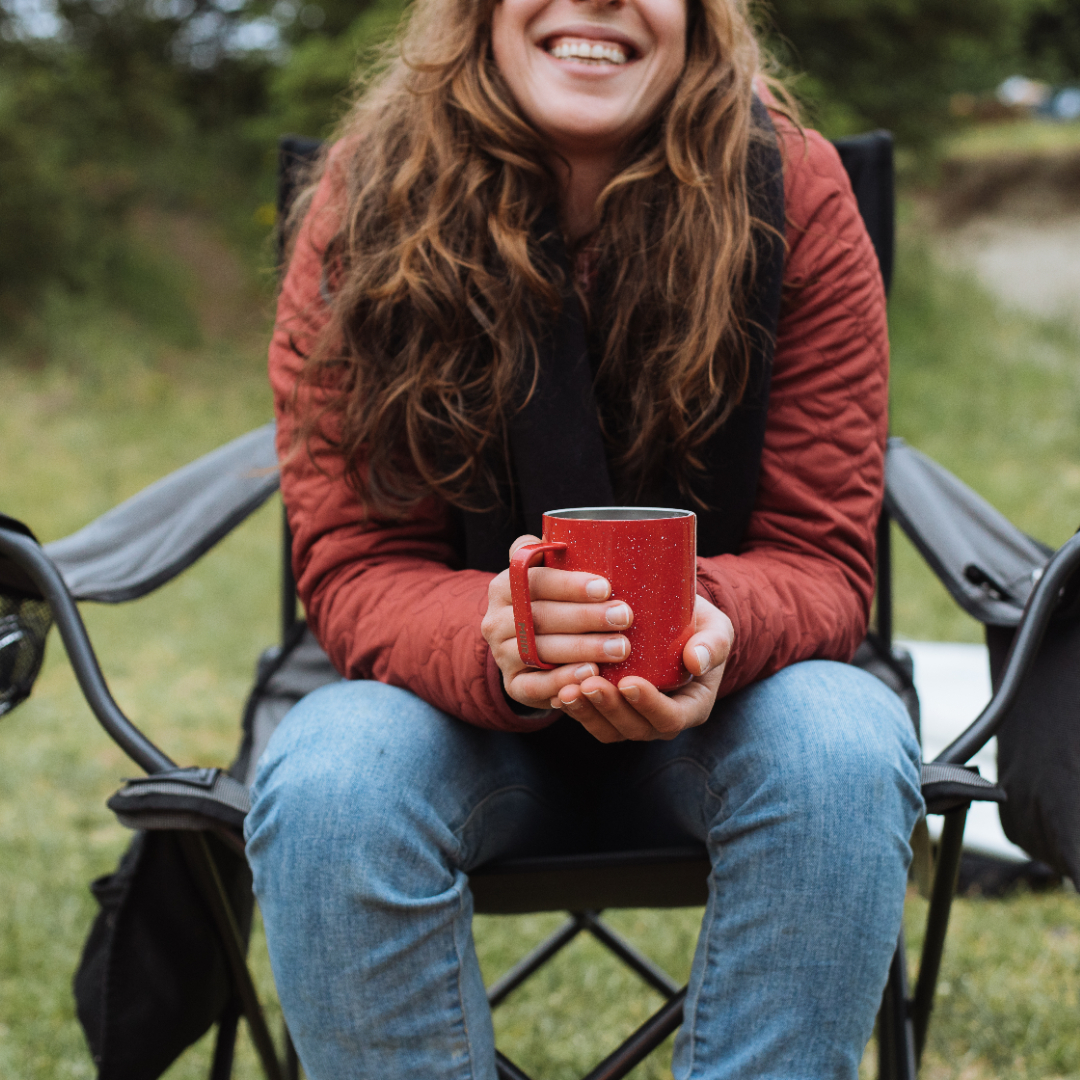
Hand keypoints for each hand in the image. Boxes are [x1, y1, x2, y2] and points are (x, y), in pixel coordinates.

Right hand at [481, 534, 636, 711]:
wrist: (524, 643)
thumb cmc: (550, 599)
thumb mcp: (545, 571)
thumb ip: (553, 551)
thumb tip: (583, 529)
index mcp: (504, 585)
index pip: (534, 581)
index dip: (569, 584)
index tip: (606, 587)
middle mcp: (496, 619)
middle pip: (541, 617)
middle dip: (586, 618)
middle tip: (624, 617)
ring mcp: (502, 654)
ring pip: (542, 650)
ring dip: (584, 649)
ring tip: (621, 648)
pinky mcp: (513, 685)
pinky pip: (535, 686)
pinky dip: (564, 681)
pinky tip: (591, 674)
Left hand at [552, 595, 732, 741]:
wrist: (674, 622)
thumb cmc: (698, 625)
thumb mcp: (716, 629)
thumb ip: (713, 643)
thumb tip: (697, 661)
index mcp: (691, 707)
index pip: (670, 718)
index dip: (649, 706)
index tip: (630, 682)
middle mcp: (660, 720)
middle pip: (634, 728)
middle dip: (610, 709)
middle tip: (590, 684)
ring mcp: (632, 718)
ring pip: (607, 729)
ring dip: (586, 712)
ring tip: (566, 690)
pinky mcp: (609, 710)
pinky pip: (590, 718)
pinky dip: (574, 707)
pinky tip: (556, 689)